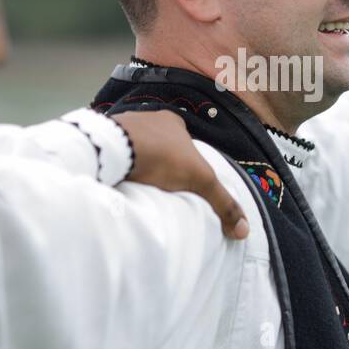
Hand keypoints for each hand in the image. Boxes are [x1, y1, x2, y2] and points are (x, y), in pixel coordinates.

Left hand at [114, 110, 249, 239]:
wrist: (115, 149)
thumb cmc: (162, 157)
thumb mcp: (200, 180)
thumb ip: (222, 203)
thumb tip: (244, 230)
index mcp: (173, 121)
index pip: (185, 144)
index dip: (187, 162)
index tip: (184, 181)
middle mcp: (148, 118)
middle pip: (160, 145)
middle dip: (162, 163)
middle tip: (163, 186)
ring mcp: (124, 126)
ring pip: (136, 148)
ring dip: (139, 164)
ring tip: (140, 187)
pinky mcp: (104, 137)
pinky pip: (115, 153)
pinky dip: (120, 166)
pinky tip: (121, 181)